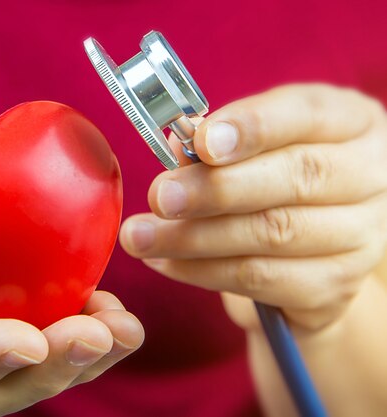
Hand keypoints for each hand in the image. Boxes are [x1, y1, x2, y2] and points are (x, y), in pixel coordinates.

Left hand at [120, 84, 386, 331]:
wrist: (315, 249)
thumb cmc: (277, 179)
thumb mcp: (259, 146)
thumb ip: (222, 142)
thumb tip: (179, 146)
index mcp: (351, 124)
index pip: (308, 114)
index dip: (253, 127)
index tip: (201, 141)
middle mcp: (370, 177)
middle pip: (296, 178)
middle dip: (216, 188)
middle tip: (160, 196)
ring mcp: (359, 238)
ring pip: (273, 235)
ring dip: (195, 237)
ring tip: (141, 236)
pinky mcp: (333, 287)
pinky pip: (261, 281)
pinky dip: (202, 271)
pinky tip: (164, 262)